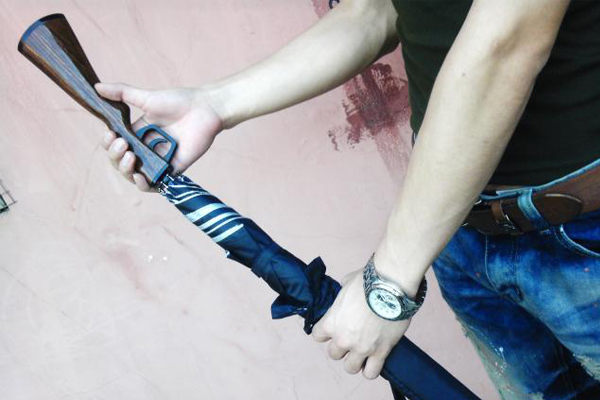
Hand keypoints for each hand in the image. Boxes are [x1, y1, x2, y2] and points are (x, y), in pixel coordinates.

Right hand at [95, 82, 222, 190]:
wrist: (205, 109)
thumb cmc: (178, 102)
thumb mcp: (146, 97)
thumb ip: (122, 93)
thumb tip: (96, 87)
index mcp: (137, 133)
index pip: (115, 145)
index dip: (109, 143)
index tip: (111, 134)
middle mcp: (145, 149)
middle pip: (120, 161)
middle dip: (115, 155)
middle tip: (123, 143)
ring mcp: (158, 161)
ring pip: (132, 175)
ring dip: (125, 169)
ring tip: (130, 156)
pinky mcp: (172, 170)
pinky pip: (153, 185)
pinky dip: (143, 184)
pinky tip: (139, 176)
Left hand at [311, 268, 409, 379]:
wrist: (390, 287)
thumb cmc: (367, 281)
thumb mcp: (346, 283)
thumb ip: (343, 294)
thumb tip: (346, 291)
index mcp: (331, 322)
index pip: (317, 336)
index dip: (325, 333)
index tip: (333, 328)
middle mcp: (343, 339)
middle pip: (333, 354)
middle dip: (341, 347)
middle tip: (352, 337)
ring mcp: (361, 348)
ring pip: (350, 368)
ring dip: (354, 361)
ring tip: (363, 351)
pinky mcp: (380, 353)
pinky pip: (371, 373)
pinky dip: (371, 369)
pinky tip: (374, 361)